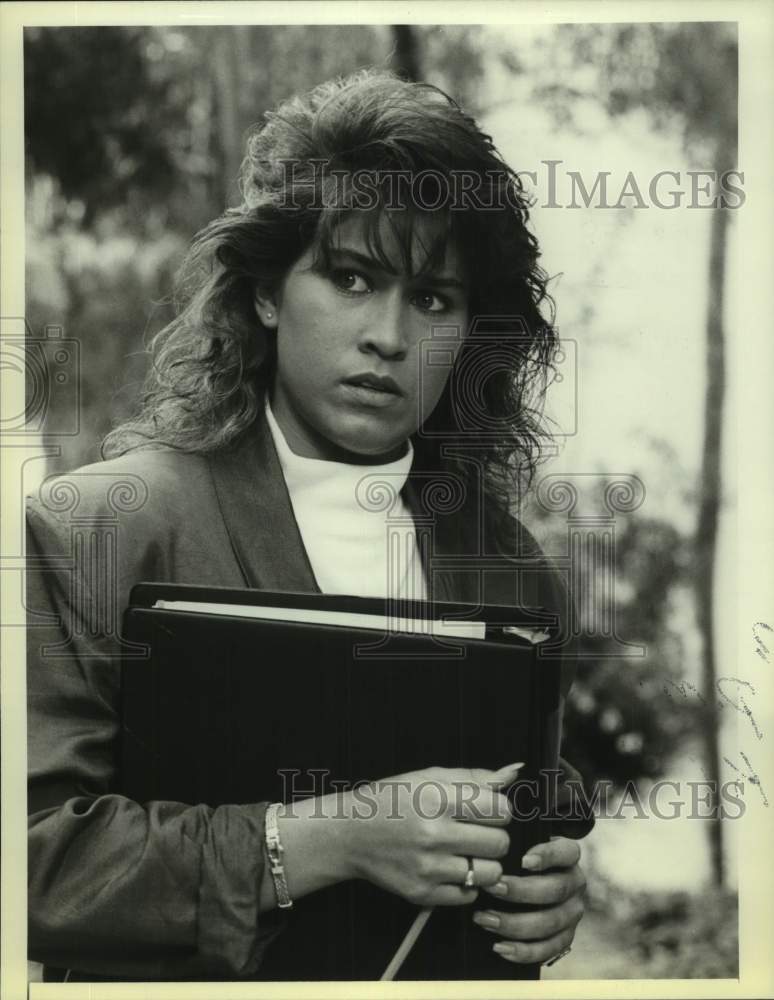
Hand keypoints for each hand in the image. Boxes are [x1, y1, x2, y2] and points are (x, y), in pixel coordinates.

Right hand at [339, 763, 521, 906]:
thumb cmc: (392, 800)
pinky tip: (449, 868)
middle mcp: (432, 835)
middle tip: (474, 832)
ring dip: (484, 863)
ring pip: (490, 874)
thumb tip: (514, 772)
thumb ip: (473, 777)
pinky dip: (465, 883)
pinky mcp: (421, 893)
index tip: (485, 810)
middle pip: (500, 843)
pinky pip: (469, 895)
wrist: (350, 834)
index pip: (500, 810)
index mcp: (436, 800)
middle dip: (494, 836)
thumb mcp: (428, 777)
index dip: (498, 809)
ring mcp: (427, 868)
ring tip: (465, 852)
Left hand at [473, 836, 585, 964]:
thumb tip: (492, 853)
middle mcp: (576, 884)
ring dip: (514, 924)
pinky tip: (500, 947)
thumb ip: (517, 845)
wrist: (544, 880)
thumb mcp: (528, 844)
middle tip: (491, 888)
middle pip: (554, 890)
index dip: (547, 856)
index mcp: (569, 857)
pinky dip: (523, 951)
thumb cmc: (527, 857)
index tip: (524, 861)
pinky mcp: (566, 937)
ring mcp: (573, 913)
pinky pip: (547, 949)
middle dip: (520, 891)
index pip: (565, 852)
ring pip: (549, 923)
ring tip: (485, 920)